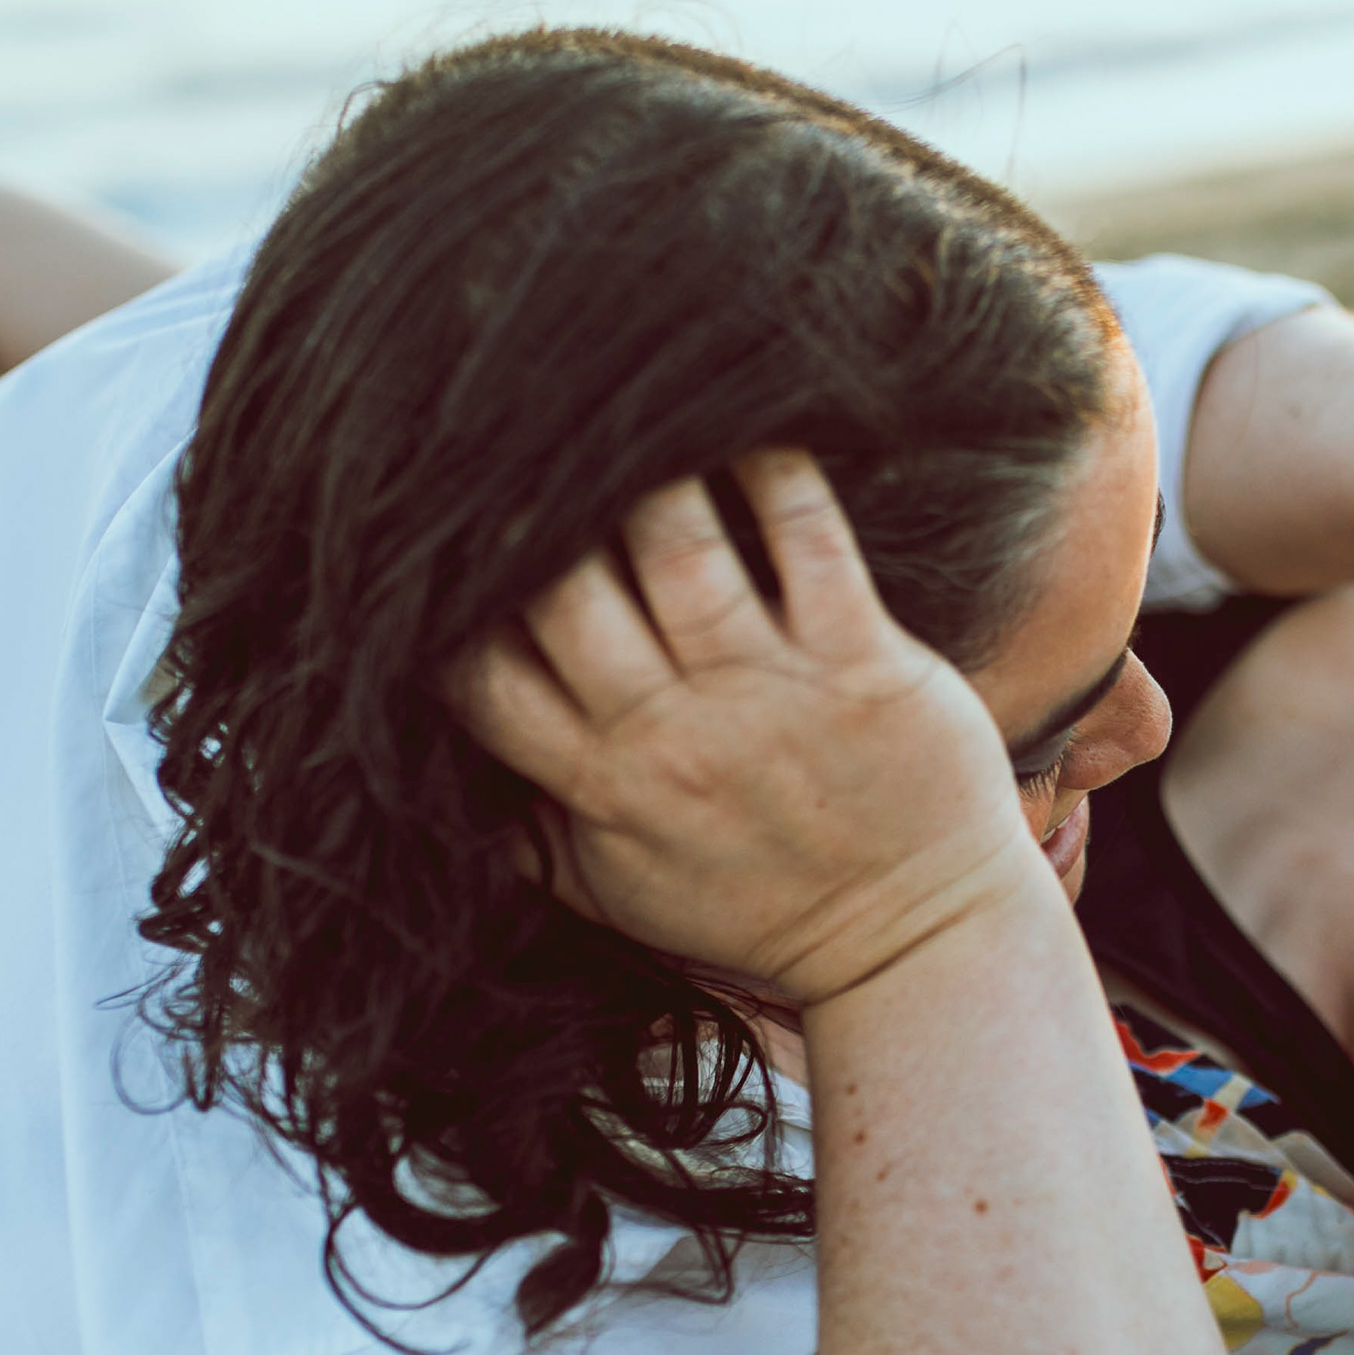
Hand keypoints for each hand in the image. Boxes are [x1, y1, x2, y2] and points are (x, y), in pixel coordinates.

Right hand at [452, 452, 1041, 1008]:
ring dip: (644, 470)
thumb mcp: (622, 895)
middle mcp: (675, 735)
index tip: (438, 546)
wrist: (917, 944)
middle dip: (530, 515)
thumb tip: (436, 784)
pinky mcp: (862, 664)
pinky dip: (777, 473)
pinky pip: (810, 543)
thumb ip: (529, 841)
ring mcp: (770, 694)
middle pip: (564, 596)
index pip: (484, 682)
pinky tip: (752, 419)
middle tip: (524, 441)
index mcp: (604, 788)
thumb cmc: (762, 911)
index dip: (447, 607)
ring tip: (624, 410)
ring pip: (678, 551)